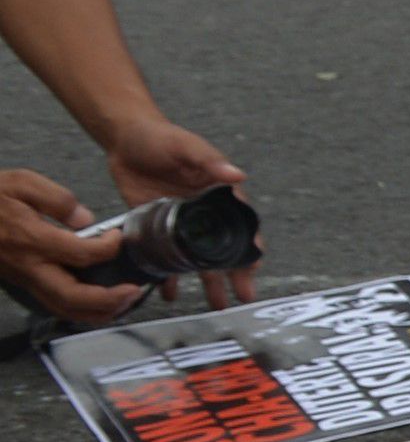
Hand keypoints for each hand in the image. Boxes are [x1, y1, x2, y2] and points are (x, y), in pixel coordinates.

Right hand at [0, 168, 140, 325]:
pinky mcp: (22, 282)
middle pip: (73, 296)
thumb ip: (56, 198)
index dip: (109, 248)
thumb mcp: (20, 182)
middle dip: (109, 300)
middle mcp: (28, 266)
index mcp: (31, 239)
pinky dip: (80, 310)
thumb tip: (85, 219)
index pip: (82, 254)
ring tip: (123, 303)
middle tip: (134, 292)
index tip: (119, 237)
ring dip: (97, 312)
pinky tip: (99, 302)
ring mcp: (24, 278)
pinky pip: (54, 304)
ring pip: (63, 309)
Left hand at [102, 118, 257, 307]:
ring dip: (207, 283)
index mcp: (218, 195)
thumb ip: (209, 161)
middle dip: (235, 275)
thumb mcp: (186, 146)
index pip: (241, 226)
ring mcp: (180, 224)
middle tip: (242, 296)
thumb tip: (236, 175)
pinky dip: (167, 275)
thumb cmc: (160, 137)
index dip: (249, 248)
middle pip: (224, 250)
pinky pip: (165, 256)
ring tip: (214, 304)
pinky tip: (168, 293)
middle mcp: (203, 214)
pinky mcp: (156, 227)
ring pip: (198, 259)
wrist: (124, 139)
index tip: (253, 267)